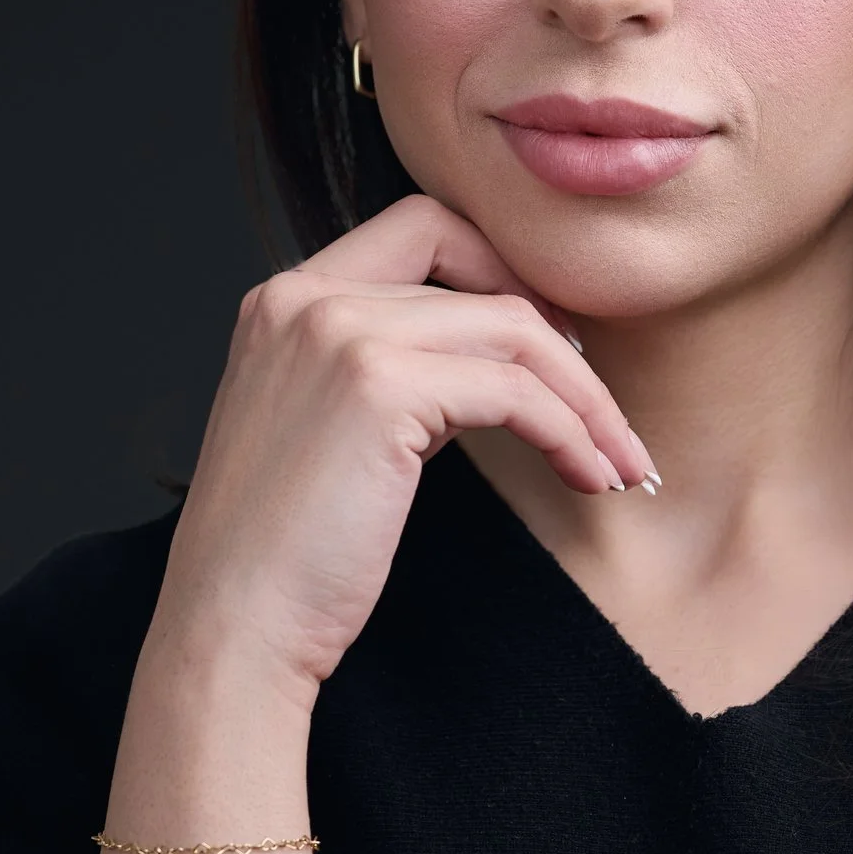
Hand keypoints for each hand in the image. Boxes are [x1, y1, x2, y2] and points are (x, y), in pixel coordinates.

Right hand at [147, 195, 654, 705]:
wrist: (232, 627)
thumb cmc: (285, 554)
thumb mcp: (332, 428)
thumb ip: (394, 371)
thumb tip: (500, 365)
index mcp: (286, 298)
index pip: (423, 227)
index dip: (502, 270)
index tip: (551, 347)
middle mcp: (306, 296)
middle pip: (481, 273)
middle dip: (561, 339)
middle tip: (603, 410)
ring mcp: (340, 333)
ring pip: (515, 329)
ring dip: (586, 397)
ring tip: (620, 460)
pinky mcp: (380, 388)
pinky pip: (517, 392)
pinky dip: (571, 431)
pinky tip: (591, 476)